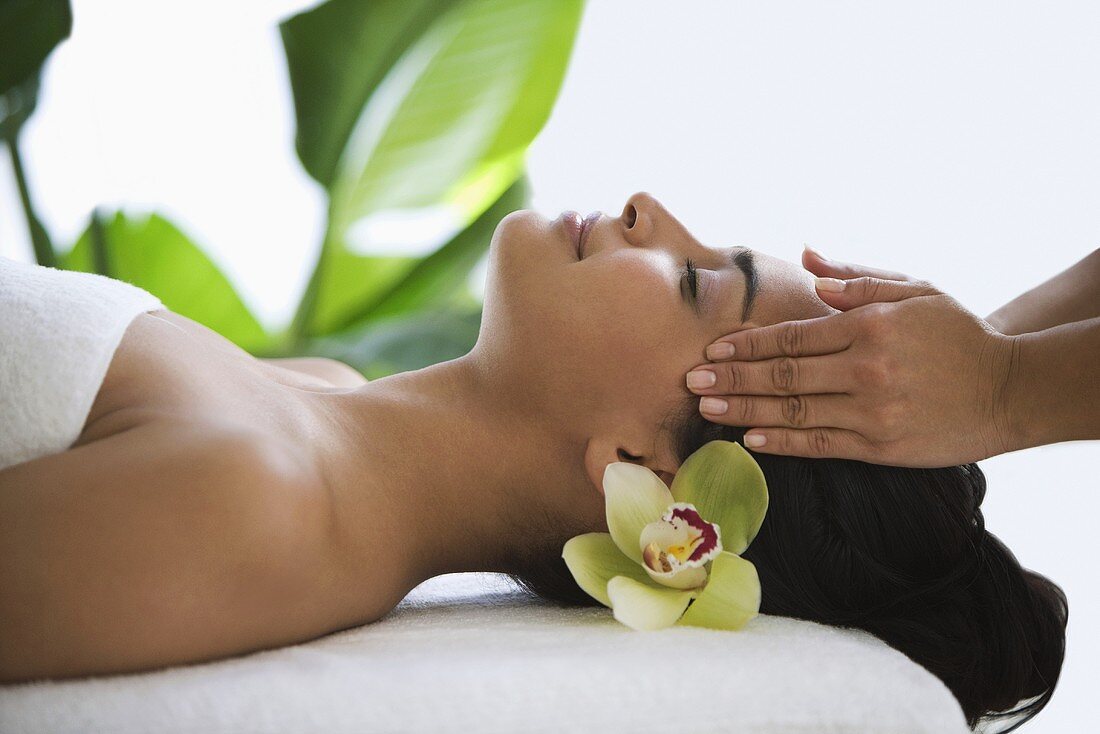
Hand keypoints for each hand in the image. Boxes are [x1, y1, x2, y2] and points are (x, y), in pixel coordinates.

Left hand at [685, 247, 1021, 467]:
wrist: (1009, 390)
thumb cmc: (958, 334)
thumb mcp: (915, 290)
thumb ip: (856, 278)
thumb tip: (806, 259)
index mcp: (869, 326)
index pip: (791, 336)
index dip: (746, 344)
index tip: (711, 349)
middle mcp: (866, 369)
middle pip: (783, 374)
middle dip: (732, 376)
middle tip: (690, 380)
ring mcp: (872, 411)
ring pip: (794, 411)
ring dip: (745, 408)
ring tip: (708, 407)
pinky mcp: (880, 446)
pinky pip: (820, 445)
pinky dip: (782, 443)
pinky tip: (750, 438)